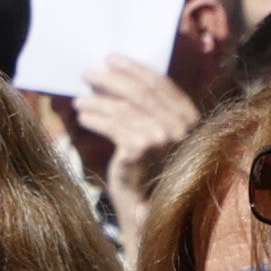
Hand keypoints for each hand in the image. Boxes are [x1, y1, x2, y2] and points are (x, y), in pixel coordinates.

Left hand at [74, 58, 198, 207]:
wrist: (147, 210)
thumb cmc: (151, 171)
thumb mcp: (158, 135)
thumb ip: (150, 109)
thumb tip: (120, 75)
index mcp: (191, 119)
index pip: (162, 85)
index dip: (135, 69)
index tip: (113, 59)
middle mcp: (181, 128)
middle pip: (141, 92)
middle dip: (112, 79)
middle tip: (88, 73)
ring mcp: (162, 139)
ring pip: (124, 107)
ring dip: (97, 100)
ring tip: (79, 100)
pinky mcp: (140, 149)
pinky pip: (112, 124)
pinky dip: (95, 118)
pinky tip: (83, 116)